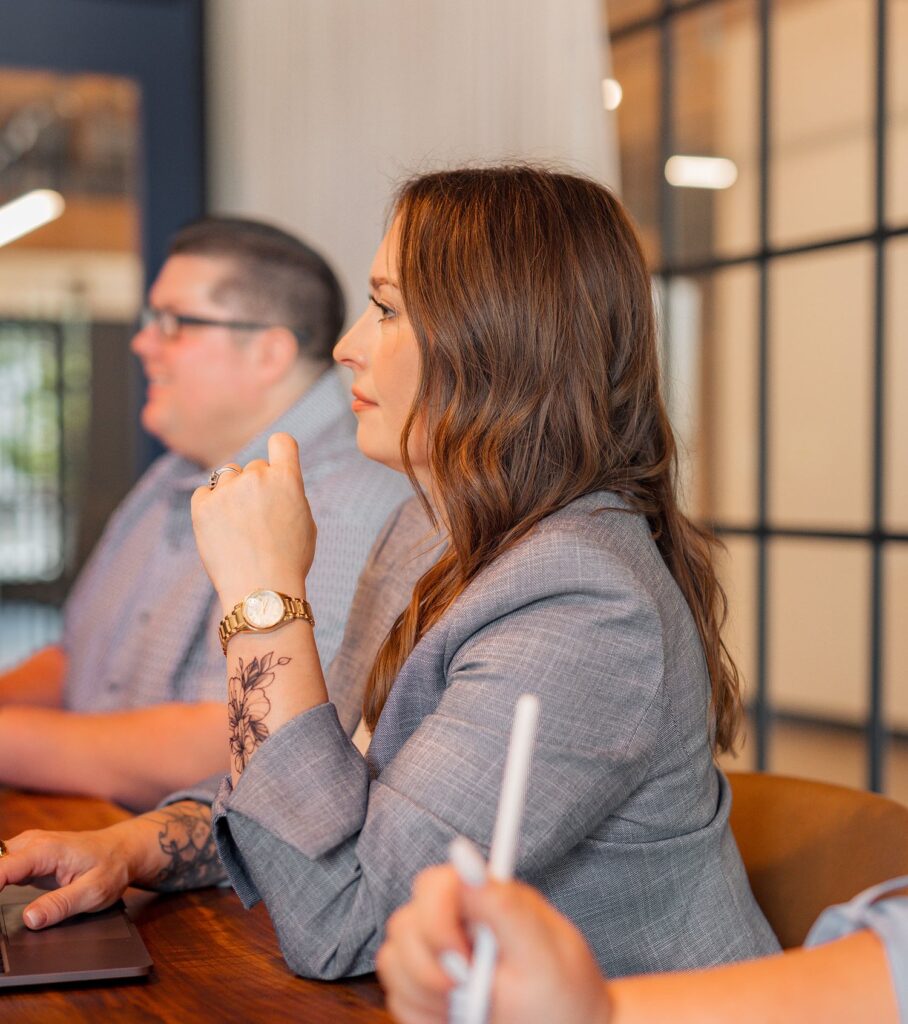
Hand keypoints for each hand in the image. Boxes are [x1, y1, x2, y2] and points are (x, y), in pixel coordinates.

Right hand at [0, 822, 139, 928]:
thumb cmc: (112, 867)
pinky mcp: (28, 857)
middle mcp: (32, 844)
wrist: (123, 850)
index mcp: (46, 850)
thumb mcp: (94, 891)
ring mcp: (28, 848)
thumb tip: (30, 919)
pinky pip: (3, 867)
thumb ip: (61, 905)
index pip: (2, 868)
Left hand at [191, 433, 315, 609]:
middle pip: (254, 467)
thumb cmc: (289, 562)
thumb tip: (275, 482)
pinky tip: (221, 529)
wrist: (261, 591)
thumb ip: (289, 494)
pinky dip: (211, 506)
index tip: (276, 464)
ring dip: (233, 494)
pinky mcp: (202, 506)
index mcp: (287, 479)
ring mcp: (227, 491)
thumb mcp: (304, 523)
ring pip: (228, 477)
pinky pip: (204, 493)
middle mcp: (256, 477)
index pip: (282, 441)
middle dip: (257, 486)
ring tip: (240, 528)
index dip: (279, 451)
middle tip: (259, 519)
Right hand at [376, 860, 610, 1023]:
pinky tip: (454, 1020)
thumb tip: (465, 856)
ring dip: (425, 995)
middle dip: (428, 968)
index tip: (462, 965)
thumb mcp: (541, 954)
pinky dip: (421, 1016)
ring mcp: (435, 955)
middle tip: (468, 994)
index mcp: (484, 899)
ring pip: (393, 961)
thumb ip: (502, 905)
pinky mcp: (425, 988)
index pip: (433, 885)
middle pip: (404, 924)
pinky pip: (397, 997)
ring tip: (471, 1011)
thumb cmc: (562, 996)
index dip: (435, 922)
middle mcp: (454, 921)